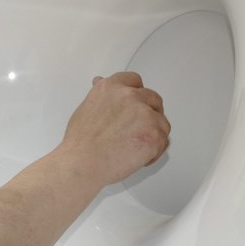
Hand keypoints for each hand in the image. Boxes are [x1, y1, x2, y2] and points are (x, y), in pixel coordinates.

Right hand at [56, 71, 169, 189]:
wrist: (82, 164)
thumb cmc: (80, 143)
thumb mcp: (86, 108)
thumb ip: (102, 96)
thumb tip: (100, 82)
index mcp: (112, 87)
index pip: (135, 81)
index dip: (137, 95)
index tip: (135, 105)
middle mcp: (130, 96)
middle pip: (153, 100)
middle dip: (148, 116)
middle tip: (136, 132)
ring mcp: (145, 114)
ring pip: (161, 122)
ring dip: (152, 135)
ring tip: (133, 149)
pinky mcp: (154, 134)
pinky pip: (164, 141)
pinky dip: (154, 152)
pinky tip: (137, 157)